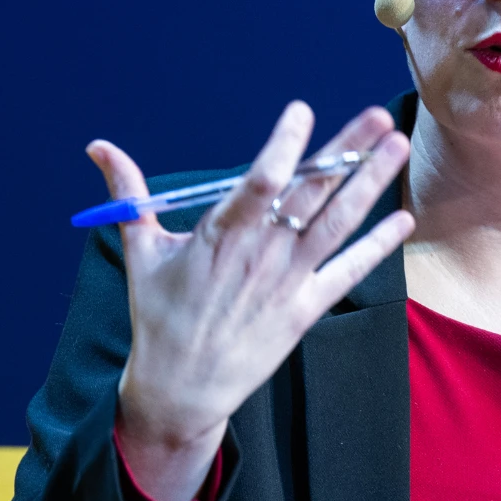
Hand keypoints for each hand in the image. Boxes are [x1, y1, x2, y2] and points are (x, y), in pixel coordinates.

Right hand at [89, 102, 413, 500]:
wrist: (180, 389)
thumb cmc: (158, 315)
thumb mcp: (140, 252)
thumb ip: (128, 194)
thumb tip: (97, 147)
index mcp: (220, 235)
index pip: (259, 182)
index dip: (283, 146)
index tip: (301, 111)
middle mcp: (260, 254)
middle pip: (310, 193)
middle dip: (346, 151)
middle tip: (379, 116)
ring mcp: (287, 282)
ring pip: (337, 223)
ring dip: (370, 184)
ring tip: (397, 146)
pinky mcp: (305, 310)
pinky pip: (347, 271)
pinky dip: (377, 246)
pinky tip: (403, 218)